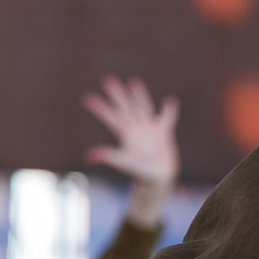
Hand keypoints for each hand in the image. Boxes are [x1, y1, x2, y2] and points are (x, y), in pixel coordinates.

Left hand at [83, 76, 179, 227]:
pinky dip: (169, 110)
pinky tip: (170, 101)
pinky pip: (167, 118)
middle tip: (108, 79)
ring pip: (143, 107)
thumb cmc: (139, 172)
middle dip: (117, 94)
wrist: (157, 178)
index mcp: (125, 133)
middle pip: (125, 107)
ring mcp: (149, 129)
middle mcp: (136, 128)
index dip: (100, 107)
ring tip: (134, 81)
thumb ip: (108, 156)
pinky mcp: (163, 132)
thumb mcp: (123, 162)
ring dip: (139, 95)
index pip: (110, 116)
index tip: (88, 98)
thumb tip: (89, 156)